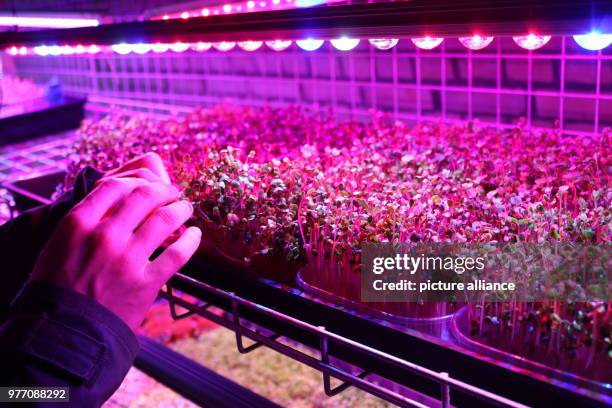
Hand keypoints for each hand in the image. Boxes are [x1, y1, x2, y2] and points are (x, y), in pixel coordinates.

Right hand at [31, 159, 200, 329]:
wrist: (64, 335)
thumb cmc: (56, 290)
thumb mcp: (57, 247)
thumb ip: (83, 223)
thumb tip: (111, 203)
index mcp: (78, 224)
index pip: (115, 186)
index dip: (136, 181)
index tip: (146, 185)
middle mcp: (104, 236)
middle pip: (145, 196)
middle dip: (164, 190)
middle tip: (172, 192)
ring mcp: (127, 259)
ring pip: (165, 219)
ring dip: (181, 209)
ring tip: (185, 208)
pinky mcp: (146, 283)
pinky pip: (178, 254)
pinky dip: (191, 240)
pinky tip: (195, 235)